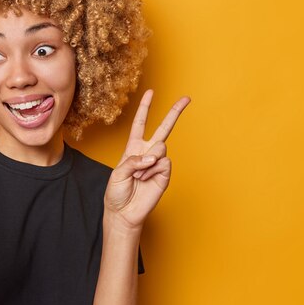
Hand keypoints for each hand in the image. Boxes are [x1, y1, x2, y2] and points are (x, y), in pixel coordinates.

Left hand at [104, 89, 190, 229]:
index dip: (145, 108)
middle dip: (174, 112)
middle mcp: (147, 152)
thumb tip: (153, 157)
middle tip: (187, 98)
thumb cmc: (116, 193)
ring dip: (147, 162)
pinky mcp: (165, 174)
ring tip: (139, 176)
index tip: (151, 92)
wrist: (124, 213)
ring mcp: (158, 163)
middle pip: (163, 128)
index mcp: (133, 148)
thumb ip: (133, 161)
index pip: (140, 123)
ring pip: (160, 148)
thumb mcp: (117, 173)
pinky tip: (146, 180)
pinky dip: (152, 171)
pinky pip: (164, 163)